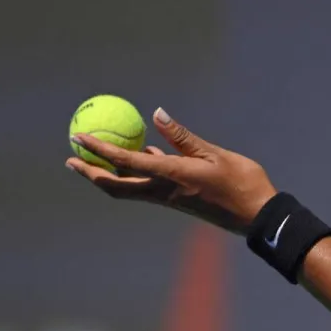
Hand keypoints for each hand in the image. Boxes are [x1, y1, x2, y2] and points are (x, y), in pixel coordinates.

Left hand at [66, 108, 277, 234]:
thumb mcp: (215, 154)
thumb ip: (182, 137)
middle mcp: (165, 192)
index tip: (78, 137)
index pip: (127, 161)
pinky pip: (146, 187)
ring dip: (106, 175)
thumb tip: (156, 113)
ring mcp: (170, 199)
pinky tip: (135, 159)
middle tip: (71, 157)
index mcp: (173, 176)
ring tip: (90, 159)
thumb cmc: (243, 184)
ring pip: (128, 189)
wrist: (260, 217)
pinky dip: (133, 174)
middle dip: (91, 173)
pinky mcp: (178, 201)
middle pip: (117, 186)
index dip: (99, 150)